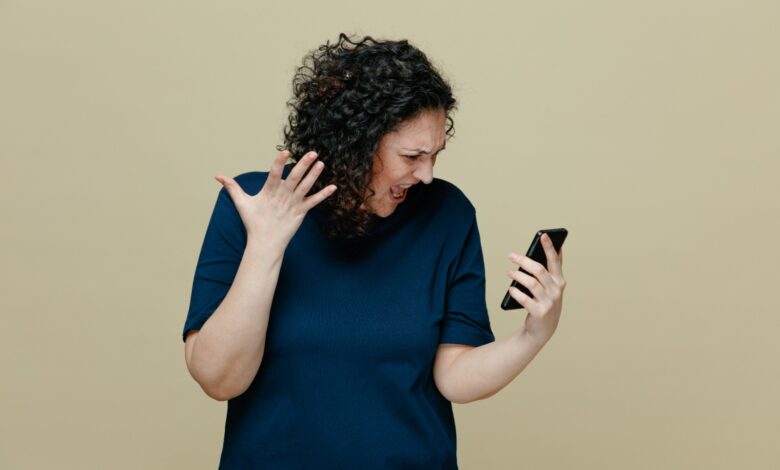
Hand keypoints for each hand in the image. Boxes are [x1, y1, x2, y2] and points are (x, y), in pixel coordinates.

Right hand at [214, 150, 336, 248]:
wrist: (265, 244)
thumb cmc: (253, 222)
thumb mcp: (242, 203)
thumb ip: (232, 187)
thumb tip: (217, 176)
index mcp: (268, 192)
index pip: (274, 174)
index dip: (279, 163)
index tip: (286, 151)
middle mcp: (282, 197)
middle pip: (294, 178)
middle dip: (303, 165)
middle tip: (313, 152)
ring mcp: (293, 205)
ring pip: (305, 187)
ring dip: (314, 175)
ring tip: (321, 163)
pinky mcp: (301, 212)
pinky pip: (314, 202)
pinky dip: (324, 195)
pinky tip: (334, 187)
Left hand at [506, 233, 566, 343]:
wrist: (543, 329)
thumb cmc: (545, 302)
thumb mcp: (552, 287)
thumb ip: (553, 270)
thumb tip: (554, 249)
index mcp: (559, 281)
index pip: (555, 261)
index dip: (549, 247)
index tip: (543, 235)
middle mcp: (556, 290)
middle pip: (539, 270)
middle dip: (523, 260)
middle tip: (511, 256)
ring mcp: (549, 302)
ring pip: (531, 282)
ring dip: (517, 276)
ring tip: (509, 273)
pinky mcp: (539, 312)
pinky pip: (524, 299)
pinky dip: (516, 292)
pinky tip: (511, 289)